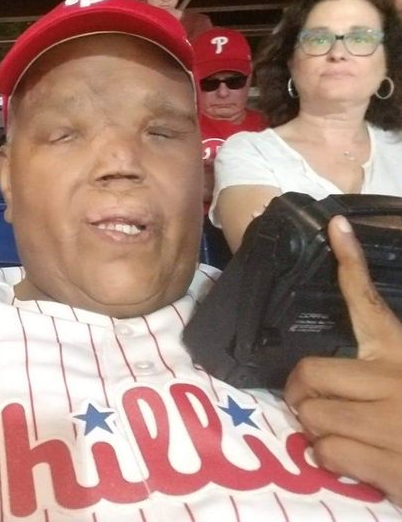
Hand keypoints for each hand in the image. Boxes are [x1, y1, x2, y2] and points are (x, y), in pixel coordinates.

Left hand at [285, 215, 401, 504]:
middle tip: (312, 399)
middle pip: (309, 374)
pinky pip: (328, 454)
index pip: (369, 302)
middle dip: (302, 392)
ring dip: (317, 427)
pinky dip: (331, 458)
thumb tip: (365, 317)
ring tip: (343, 430)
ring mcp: (392, 425)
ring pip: (312, 417)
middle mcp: (398, 383)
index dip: (351, 264)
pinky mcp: (390, 466)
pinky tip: (357, 456)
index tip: (336, 228)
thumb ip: (382, 353)